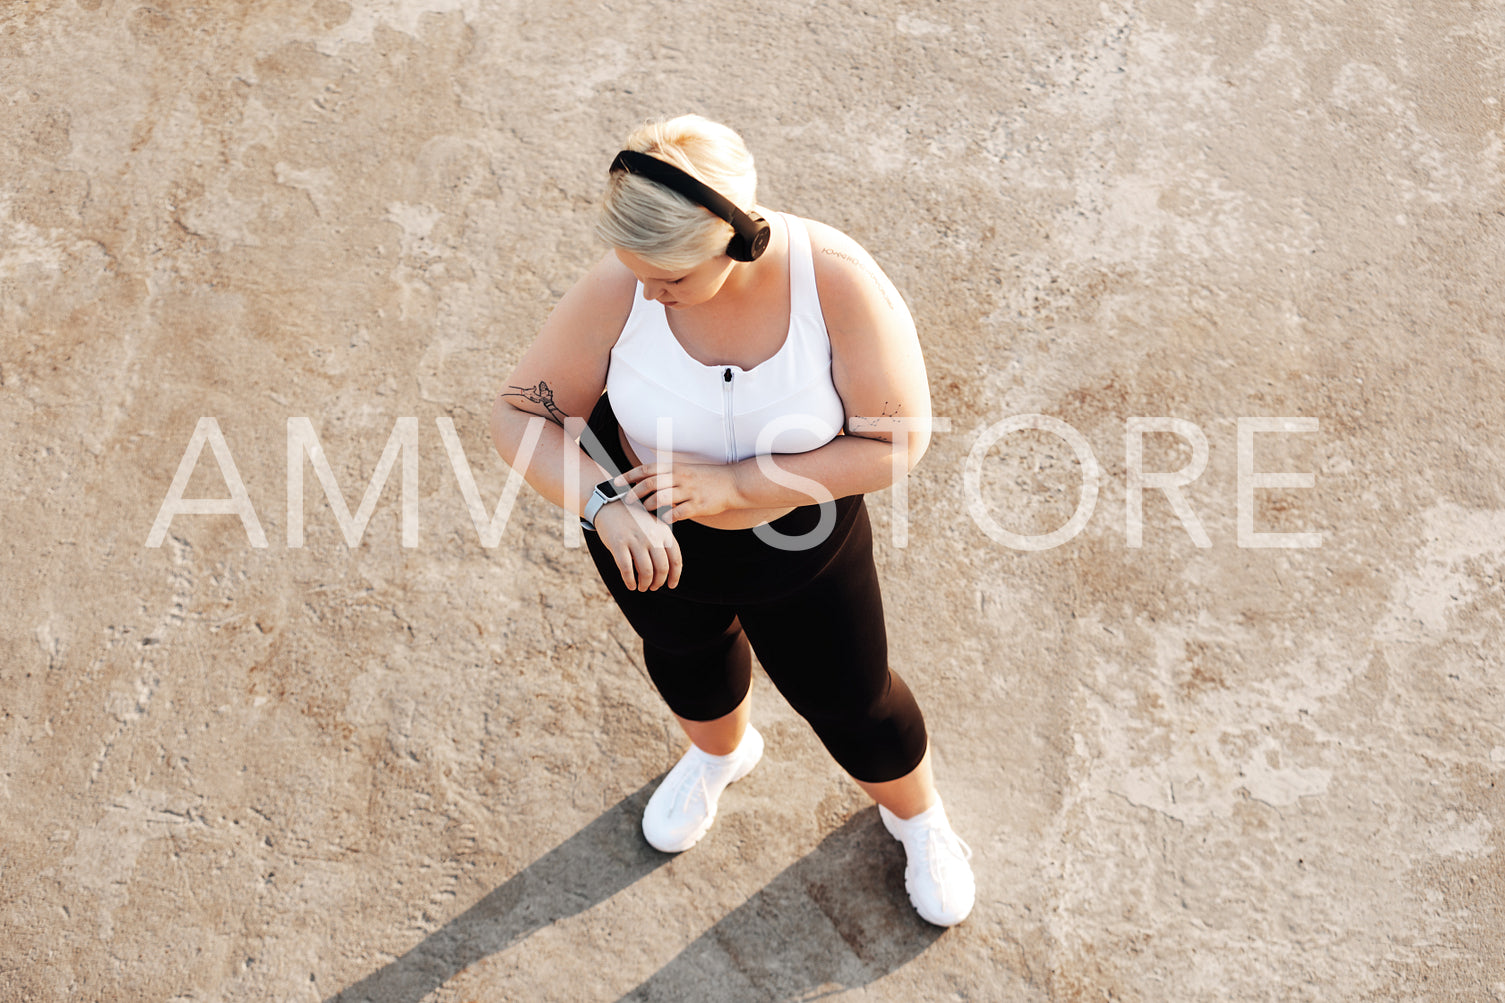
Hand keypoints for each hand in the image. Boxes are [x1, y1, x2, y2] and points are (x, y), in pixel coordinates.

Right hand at [593, 497, 682, 591]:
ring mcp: (635, 540)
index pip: (676, 559)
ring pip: (646, 571)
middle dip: (658, 582)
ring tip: (641, 587)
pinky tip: (630, 585)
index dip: (675, 576)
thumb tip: (669, 571)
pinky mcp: (618, 543)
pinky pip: (626, 569)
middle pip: (662, 568)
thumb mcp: (655, 526)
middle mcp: (652, 536)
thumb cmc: (635, 519)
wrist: (611, 504)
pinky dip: (629, 581)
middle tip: (653, 587)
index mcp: (664, 532)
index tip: (671, 586)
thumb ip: (663, 543)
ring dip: (645, 584)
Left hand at [620, 462, 746, 523]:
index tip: (616, 482)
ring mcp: (690, 491)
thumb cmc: (706, 478)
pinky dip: (668, 517)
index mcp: (675, 467)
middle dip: (636, 492)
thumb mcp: (686, 471)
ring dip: (649, 506)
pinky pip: (678, 512)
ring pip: (662, 498)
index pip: (647, 469)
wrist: (733, 483)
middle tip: (626, 501)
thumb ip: (667, 476)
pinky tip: (663, 521)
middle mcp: (681, 478)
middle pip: (652, 483)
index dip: (629, 475)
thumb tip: (645, 482)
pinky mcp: (698, 505)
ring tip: (644, 511)